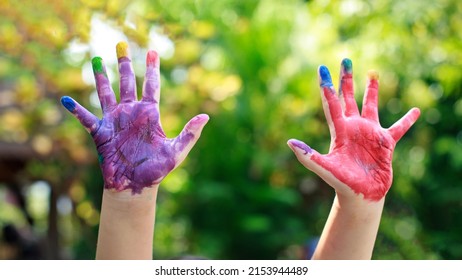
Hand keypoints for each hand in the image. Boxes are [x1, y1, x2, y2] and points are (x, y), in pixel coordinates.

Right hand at [61, 42, 208, 193]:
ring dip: (101, 77)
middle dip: (124, 64)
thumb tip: (205, 116)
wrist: (135, 186)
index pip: (151, 86)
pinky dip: (76, 110)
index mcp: (149, 115)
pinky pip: (86, 119)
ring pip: (106, 93)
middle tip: (121, 44)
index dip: (152, 69)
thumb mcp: (176, 151)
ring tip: (96, 59)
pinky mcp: (100, 133)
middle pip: (127, 83)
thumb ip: (189, 134)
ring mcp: (115, 121)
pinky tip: (65, 99)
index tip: (153, 51)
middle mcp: (131, 113)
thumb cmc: (157, 170)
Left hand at [287, 59, 419, 200]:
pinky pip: (398, 128)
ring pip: (369, 106)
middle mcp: (353, 128)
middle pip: (348, 97)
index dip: (327, 86)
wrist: (360, 195)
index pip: (331, 103)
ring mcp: (369, 133)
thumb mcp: (326, 168)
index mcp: (339, 131)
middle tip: (345, 59)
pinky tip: (415, 111)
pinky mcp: (385, 143)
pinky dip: (407, 120)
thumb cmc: (342, 183)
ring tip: (373, 73)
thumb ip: (309, 156)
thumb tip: (290, 143)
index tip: (322, 68)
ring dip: (371, 90)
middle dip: (346, 79)